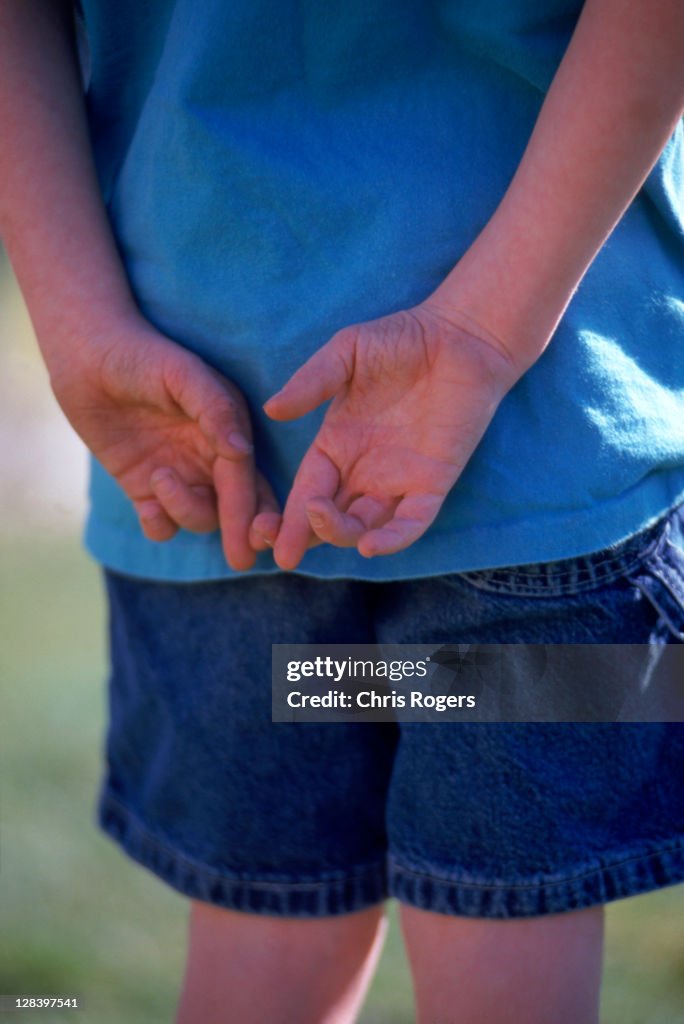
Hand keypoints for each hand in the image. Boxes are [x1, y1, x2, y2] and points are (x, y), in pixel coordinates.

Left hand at [48, 314, 280, 569]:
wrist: (87, 356)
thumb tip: (241, 451)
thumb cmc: (140, 355)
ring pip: (199, 516)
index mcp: (229, 431)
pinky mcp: (145, 487)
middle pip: (235, 507)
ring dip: (186, 511)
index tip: (258, 537)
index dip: (253, 509)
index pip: (246, 479)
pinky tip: (147, 509)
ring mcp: (179, 474)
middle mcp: (209, 457)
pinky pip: (161, 523)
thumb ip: (214, 408)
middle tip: (240, 559)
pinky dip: (159, 525)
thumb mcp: (181, 373)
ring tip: (159, 478)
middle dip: (241, 532)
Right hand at [261, 302, 521, 569]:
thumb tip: (272, 410)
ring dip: (341, 534)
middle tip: (286, 548)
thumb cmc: (402, 339)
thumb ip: (311, 382)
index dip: (288, 516)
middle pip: (331, 518)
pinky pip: (412, 522)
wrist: (460, 335)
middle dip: (307, 536)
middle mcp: (365, 470)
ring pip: (365, 526)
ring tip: (323, 519)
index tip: (265, 535)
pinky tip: (371, 545)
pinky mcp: (433, 481)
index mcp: (338, 445)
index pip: (307, 490)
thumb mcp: (346, 353)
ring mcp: (399, 479)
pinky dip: (392, 539)